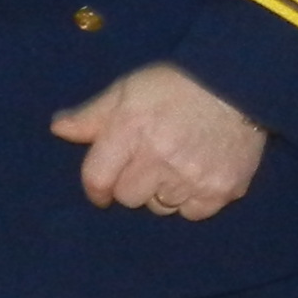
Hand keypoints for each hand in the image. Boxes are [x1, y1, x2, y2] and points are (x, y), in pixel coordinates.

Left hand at [51, 63, 265, 220]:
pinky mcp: (221, 189)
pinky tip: (197, 174)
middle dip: (132, 184)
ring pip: (160, 207)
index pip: (97, 178)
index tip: (101, 190)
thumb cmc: (176, 84)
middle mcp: (158, 158)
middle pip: (128, 197)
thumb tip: (58, 129)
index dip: (95, 189)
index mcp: (130, 130)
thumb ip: (92, 115)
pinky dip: (191, 200)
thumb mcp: (128, 90)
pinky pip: (192, 213)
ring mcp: (191, 176)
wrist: (239, 83)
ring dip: (161, 193)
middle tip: (148, 163)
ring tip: (175, 166)